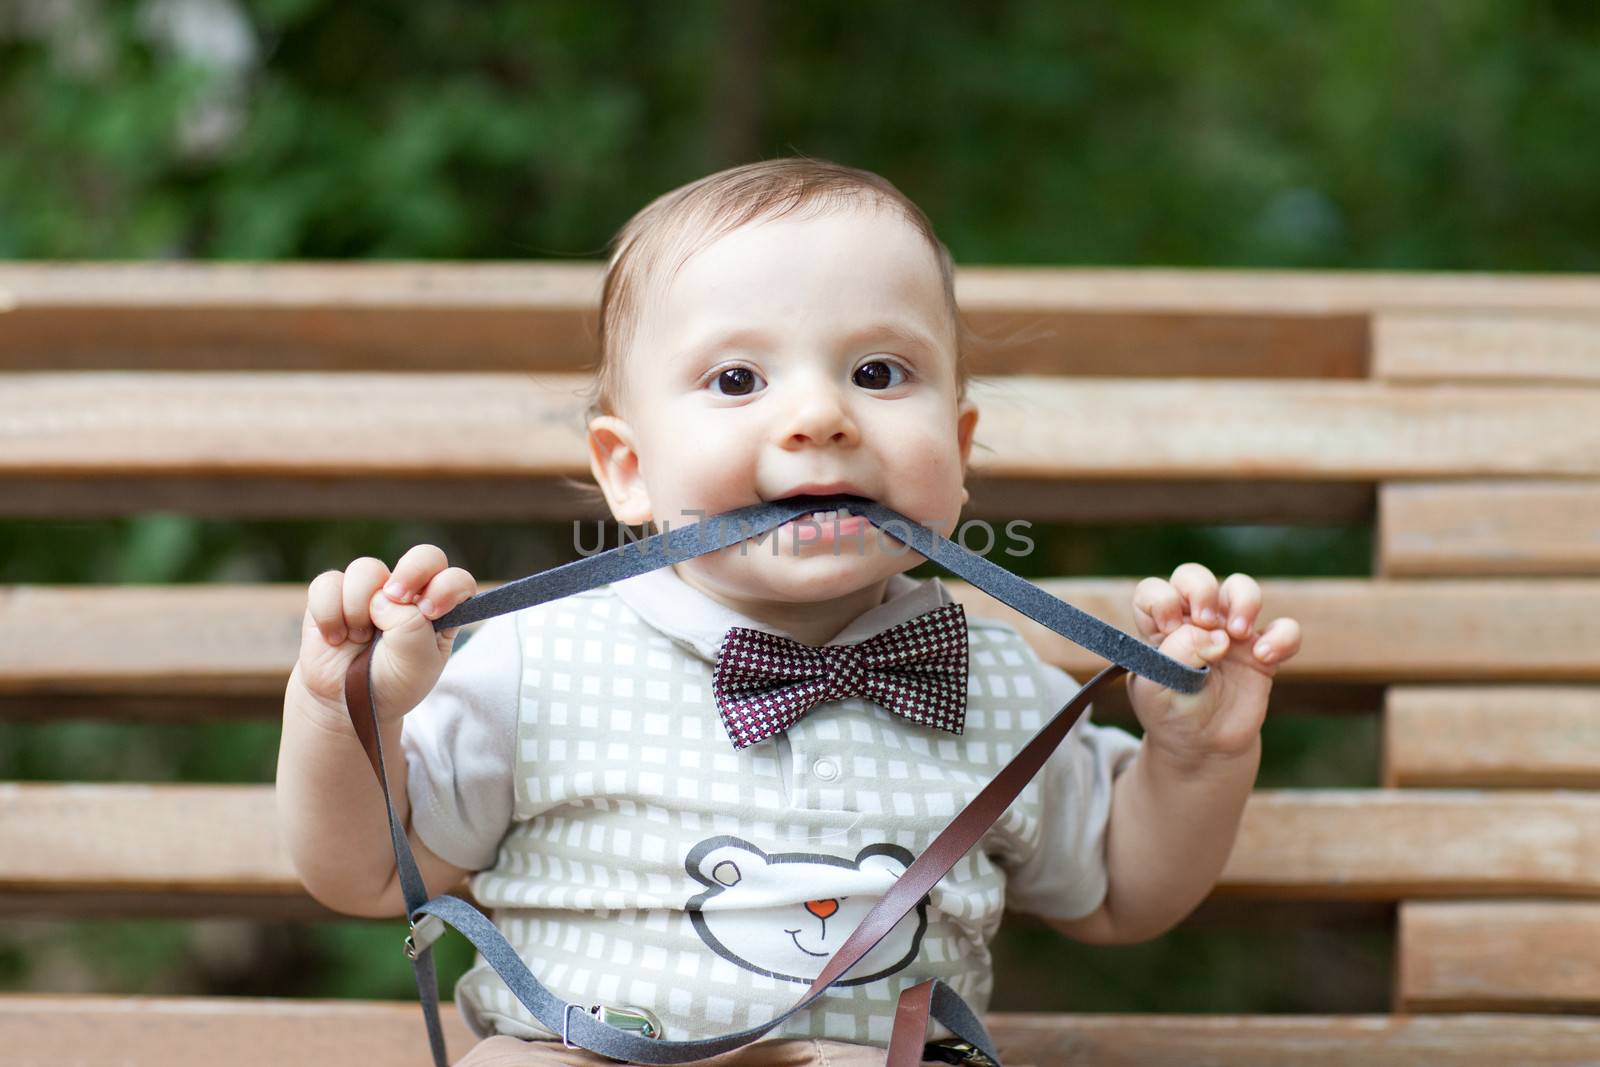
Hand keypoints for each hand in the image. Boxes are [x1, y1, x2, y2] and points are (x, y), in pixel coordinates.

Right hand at [294, 544, 477, 723]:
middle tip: (395, 597)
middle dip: (412, 572)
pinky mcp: (333, 593)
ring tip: (359, 638)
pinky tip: (335, 637)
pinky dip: (329, 614)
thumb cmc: (390, 683)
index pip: (455, 580)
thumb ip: (410, 628)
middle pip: (423, 555)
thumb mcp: (415, 665)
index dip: (446, 587)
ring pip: (366, 568)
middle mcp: (408, 594)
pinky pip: (328, 583)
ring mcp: (371, 590)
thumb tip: (383, 598)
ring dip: (359, 608)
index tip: (429, 611)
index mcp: (439, 610)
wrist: (344, 703)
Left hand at [1127, 564, 1301, 767]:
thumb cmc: (1170, 714)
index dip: (1160, 599)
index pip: (1154, 591)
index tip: (1169, 626)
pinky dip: (1281, 636)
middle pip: (1195, 576)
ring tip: (1239, 635)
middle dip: (1201, 588)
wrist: (1202, 748)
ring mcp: (1230, 634)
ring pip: (1242, 588)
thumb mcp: (1156, 689)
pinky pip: (1284, 628)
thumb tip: (1216, 634)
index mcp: (1159, 628)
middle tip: (1206, 620)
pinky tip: (1264, 657)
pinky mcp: (1262, 653)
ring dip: (1243, 600)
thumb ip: (1177, 656)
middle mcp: (1194, 623)